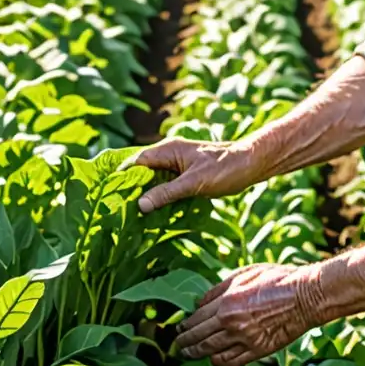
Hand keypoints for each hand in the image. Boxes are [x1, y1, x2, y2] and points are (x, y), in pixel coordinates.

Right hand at [126, 138, 262, 212]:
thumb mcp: (193, 183)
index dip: (124, 177)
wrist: (252, 164)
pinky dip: (162, 197)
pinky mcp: (188, 175)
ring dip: (148, 195)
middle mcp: (171, 154)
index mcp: (169, 150)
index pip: (137, 162)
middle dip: (133, 189)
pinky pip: (168, 186)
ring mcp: (179, 165)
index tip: (112, 195)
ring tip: (134, 215)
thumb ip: (167, 193)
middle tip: (121, 210)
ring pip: (155, 180)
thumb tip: (140, 205)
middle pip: (144, 171)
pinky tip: (157, 213)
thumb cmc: (225, 169)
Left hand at [175, 263, 325, 365]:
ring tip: (189, 354)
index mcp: (227, 302)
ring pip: (212, 352)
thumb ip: (219, 289)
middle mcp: (232, 322)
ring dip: (197, 353)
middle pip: (199, 337)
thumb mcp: (244, 274)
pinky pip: (232, 361)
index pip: (197, 318)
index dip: (185, 324)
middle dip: (185, 342)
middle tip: (177, 344)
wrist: (305, 296)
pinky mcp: (258, 350)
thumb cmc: (276, 280)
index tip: (179, 327)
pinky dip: (219, 362)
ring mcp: (245, 339)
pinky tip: (214, 360)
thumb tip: (200, 302)